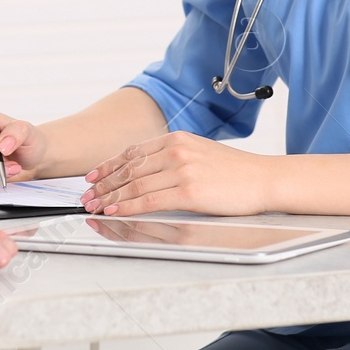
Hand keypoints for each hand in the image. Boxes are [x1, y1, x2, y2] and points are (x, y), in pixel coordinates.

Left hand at [80, 131, 270, 216]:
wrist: (264, 179)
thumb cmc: (235, 171)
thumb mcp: (199, 152)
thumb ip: (173, 156)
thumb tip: (145, 169)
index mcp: (176, 138)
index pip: (132, 152)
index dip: (108, 165)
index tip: (92, 176)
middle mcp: (176, 149)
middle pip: (128, 168)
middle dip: (103, 183)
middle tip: (86, 195)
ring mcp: (182, 169)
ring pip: (134, 184)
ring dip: (109, 196)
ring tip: (94, 206)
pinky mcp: (189, 191)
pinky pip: (148, 200)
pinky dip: (127, 206)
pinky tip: (115, 211)